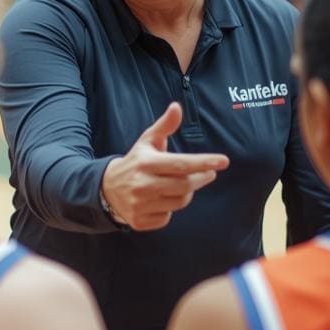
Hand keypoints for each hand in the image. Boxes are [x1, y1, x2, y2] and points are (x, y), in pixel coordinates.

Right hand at [101, 103, 228, 230]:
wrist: (106, 189)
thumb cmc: (136, 162)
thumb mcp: (147, 141)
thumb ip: (165, 125)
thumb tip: (176, 107)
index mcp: (146, 163)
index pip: (181, 164)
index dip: (204, 163)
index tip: (224, 161)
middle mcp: (142, 184)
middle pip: (185, 186)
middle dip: (202, 178)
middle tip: (209, 173)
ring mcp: (140, 205)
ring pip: (180, 202)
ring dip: (187, 193)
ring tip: (182, 184)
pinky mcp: (139, 222)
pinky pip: (167, 217)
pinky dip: (170, 209)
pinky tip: (162, 200)